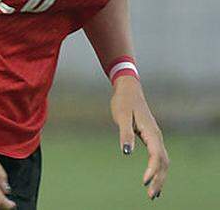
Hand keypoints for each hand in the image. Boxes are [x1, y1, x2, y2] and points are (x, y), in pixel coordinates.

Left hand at [110, 76, 168, 199]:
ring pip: (163, 161)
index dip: (152, 170)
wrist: (128, 89)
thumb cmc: (123, 102)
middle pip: (163, 162)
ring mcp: (156, 137)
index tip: (144, 182)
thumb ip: (125, 134)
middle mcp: (157, 136)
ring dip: (160, 177)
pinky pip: (159, 157)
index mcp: (151, 132)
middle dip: (159, 180)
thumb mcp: (122, 117)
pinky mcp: (151, 138)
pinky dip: (158, 170)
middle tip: (151, 195)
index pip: (156, 156)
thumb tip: (127, 153)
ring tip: (154, 193)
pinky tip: (153, 178)